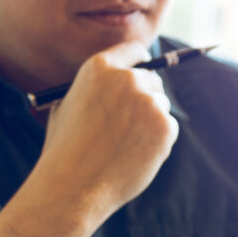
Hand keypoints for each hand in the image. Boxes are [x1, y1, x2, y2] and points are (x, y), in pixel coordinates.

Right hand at [0, 41, 178, 236]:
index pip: (134, 51)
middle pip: (153, 80)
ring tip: (126, 146)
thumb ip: (95, 89)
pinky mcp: (165, 127)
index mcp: (99, 67)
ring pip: (162, 106)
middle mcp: (127, 79)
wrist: (74, 185)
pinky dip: (160, 141)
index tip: (143, 74)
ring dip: (152, 122)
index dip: (140, 64)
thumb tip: (120, 82)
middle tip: (132, 125)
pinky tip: (137, 155)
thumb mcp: (67, 105)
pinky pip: (170, 128)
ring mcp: (148, 102)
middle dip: (146, 99)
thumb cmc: (66, 151)